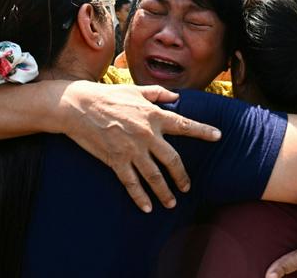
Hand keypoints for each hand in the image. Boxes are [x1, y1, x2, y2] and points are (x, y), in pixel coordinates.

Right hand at [52, 81, 221, 212]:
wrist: (78, 106)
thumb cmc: (108, 96)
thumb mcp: (135, 90)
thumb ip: (158, 94)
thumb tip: (176, 97)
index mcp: (154, 115)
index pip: (184, 125)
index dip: (203, 131)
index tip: (218, 136)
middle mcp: (146, 135)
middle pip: (172, 160)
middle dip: (182, 176)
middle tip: (187, 187)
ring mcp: (131, 149)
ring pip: (154, 176)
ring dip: (164, 192)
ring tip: (171, 203)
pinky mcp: (116, 160)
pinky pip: (131, 183)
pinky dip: (140, 197)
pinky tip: (147, 208)